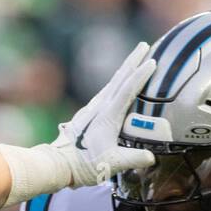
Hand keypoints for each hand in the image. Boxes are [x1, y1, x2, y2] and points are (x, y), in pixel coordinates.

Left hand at [53, 42, 156, 185]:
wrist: (58, 164)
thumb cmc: (83, 165)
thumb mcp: (111, 164)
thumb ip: (132, 159)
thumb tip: (151, 157)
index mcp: (108, 116)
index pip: (127, 91)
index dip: (140, 76)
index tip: (152, 62)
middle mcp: (99, 108)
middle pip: (119, 79)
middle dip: (132, 61)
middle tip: (144, 45)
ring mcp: (93, 109)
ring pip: (112, 83)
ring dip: (124, 69)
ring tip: (135, 58)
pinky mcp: (88, 114)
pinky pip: (106, 92)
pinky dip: (116, 82)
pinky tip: (118, 83)